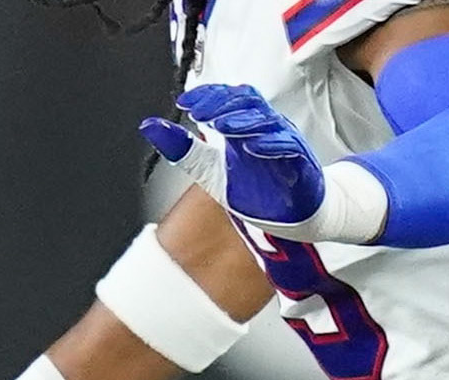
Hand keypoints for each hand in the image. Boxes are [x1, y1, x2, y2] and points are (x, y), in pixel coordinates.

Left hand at [142, 85, 327, 231]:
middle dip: (223, 105)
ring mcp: (283, 143)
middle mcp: (264, 129)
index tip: (185, 101)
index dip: (208, 95)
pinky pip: (289, 148)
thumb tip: (150, 126)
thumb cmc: (255, 188)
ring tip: (222, 125)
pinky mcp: (299, 163)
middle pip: (248, 103)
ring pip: (268, 121)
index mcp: (244, 126)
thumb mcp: (209, 169)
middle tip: (200, 112)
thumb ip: (183, 149)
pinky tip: (254, 146)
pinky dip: (272, 145)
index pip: (228, 98)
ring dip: (243, 121)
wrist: (289, 216)